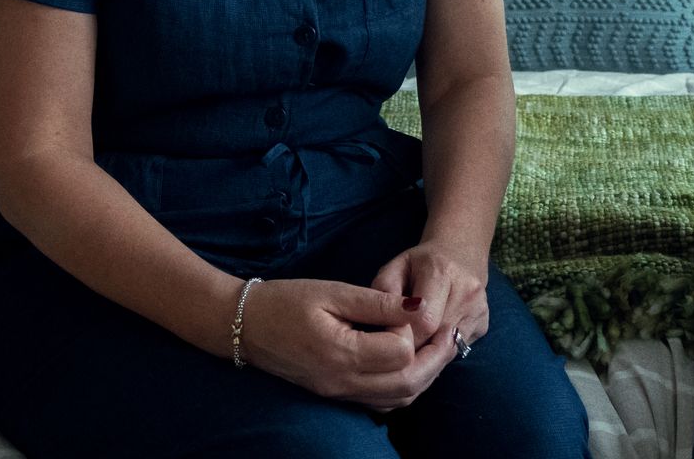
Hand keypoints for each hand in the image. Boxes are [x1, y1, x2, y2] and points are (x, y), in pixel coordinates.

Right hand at [237, 278, 454, 409]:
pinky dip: (404, 386)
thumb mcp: (333, 291)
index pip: (401, 353)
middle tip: (448, 334)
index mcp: (340, 353)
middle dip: (435, 360)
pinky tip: (409, 361)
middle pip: (408, 384)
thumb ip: (377, 303)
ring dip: (424, 376)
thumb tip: (419, 306)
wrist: (244, 326)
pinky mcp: (336, 394)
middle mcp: (342, 382)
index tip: (409, 309)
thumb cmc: (286, 300)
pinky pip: (381, 401)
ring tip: (436, 347)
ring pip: (399, 398)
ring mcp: (339, 393)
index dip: (413, 330)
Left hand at [371, 238, 490, 350]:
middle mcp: (467, 292)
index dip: (404, 337)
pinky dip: (440, 353)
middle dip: (414, 351)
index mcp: (442, 272)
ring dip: (427, 355)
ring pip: (449, 351)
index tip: (390, 338)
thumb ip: (383, 291)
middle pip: (437, 340)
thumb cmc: (420, 263)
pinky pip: (458, 350)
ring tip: (411, 348)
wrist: (460, 252)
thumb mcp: (395, 267)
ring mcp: (479, 310)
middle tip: (396, 351)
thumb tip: (382, 325)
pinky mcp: (484, 325)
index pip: (424, 322)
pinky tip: (429, 342)